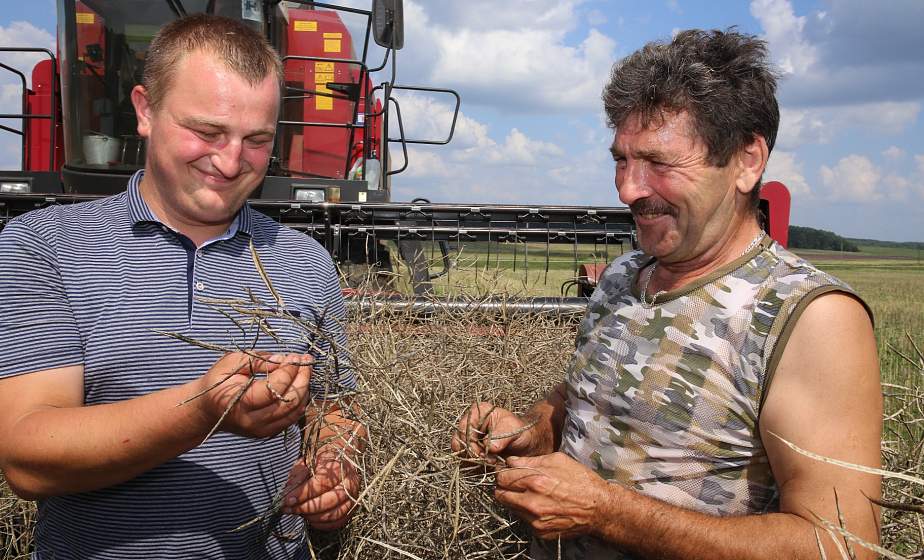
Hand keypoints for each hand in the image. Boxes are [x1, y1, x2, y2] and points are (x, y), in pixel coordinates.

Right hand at [194, 352, 311, 438]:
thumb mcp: (231, 362)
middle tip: (306, 360)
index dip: (289, 371)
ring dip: (304, 389)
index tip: (295, 356)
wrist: (207, 409)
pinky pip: (292, 417)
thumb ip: (257, 361)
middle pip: (290, 402)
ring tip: (304, 370)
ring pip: (295, 411)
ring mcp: (261, 430)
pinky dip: (300, 400)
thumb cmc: (218, 381)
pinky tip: (298, 384)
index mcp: (239, 403)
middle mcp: (252, 421)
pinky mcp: (268, 433)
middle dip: (302, 378)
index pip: (275, 388)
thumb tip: (283, 360)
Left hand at [281, 450, 359, 529]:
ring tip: (297, 512)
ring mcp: (353, 496)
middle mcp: (350, 482)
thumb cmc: (320, 461)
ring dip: (312, 517)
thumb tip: (287, 495)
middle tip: (289, 509)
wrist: (340, 460)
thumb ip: (297, 476)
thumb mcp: (306, 461)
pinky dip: (322, 524)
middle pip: (328, 501)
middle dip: (305, 507)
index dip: (303, 493)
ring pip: (333, 514)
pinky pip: (338, 522)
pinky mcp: (352, 508)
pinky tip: (309, 518)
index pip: (321, 483)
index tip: (287, 499)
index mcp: (339, 466)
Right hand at [451, 402, 537, 463]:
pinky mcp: (471, 450)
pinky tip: (488, 465)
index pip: (464, 429)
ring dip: (474, 461)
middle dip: (472, 454)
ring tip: (491, 463)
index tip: (485, 454)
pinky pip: (465, 460)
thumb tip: (489, 447)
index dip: (471, 444)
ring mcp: (469, 437)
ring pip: (461, 453)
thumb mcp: (513, 430)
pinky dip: (475, 465)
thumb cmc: (520, 431)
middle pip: (459, 442)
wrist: (525, 443)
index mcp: (477, 413)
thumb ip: (500, 437)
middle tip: (488, 461)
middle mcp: (470, 423)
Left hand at [495, 452, 609, 539]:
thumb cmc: (581, 480)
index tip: (509, 472)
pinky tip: (541, 505)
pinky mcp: (539, 531)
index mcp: (534, 480)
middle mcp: (531, 502)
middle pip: (499, 493)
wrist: (599, 508)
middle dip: (505, 487)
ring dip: (514, 499)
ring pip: (509, 507)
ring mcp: (534, 519)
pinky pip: (523, 519)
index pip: (501, 477)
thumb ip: (531, 460)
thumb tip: (511, 461)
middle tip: (514, 483)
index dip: (505, 473)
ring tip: (529, 494)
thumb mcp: (557, 460)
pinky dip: (527, 512)